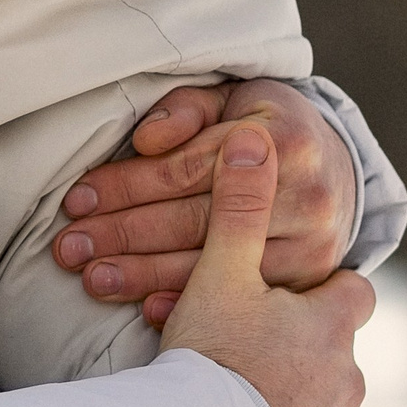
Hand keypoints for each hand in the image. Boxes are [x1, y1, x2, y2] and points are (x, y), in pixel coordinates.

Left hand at [53, 80, 356, 322]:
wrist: (338, 166)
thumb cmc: (264, 124)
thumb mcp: (230, 97)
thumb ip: (186, 109)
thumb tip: (147, 140)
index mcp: (277, 136)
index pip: (186, 168)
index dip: (127, 185)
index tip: (79, 200)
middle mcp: (302, 192)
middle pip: (194, 219)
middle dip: (123, 234)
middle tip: (69, 247)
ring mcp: (312, 242)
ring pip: (213, 263)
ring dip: (144, 274)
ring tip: (92, 278)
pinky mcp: (311, 279)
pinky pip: (242, 297)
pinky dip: (190, 303)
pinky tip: (146, 309)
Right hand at [158, 119, 373, 406]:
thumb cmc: (215, 363)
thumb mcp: (220, 275)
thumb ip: (237, 206)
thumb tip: (256, 137)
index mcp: (330, 325)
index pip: (352, 290)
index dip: (324, 288)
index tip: (291, 289)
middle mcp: (347, 379)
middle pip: (335, 348)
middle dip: (301, 344)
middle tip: (254, 342)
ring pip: (326, 398)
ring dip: (293, 391)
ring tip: (245, 388)